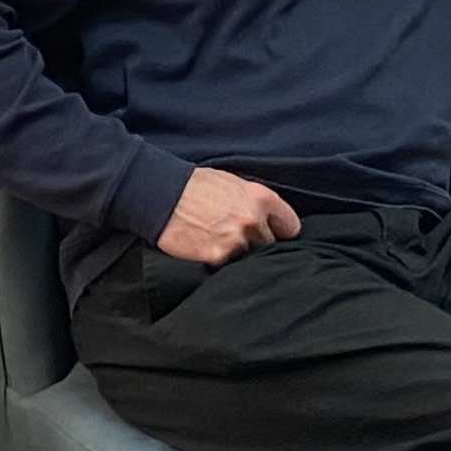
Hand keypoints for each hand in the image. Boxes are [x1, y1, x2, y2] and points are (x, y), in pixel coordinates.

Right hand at [157, 167, 300, 267]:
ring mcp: (236, 241)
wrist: (160, 196)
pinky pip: (229, 268)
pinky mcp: (218, 257)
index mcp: (260, 198)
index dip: (281, 232)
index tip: (274, 235)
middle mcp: (252, 220)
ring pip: (250, 259)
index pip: (291, 226)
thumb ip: (254, 201)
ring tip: (221, 244)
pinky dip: (221, 263)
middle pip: (271, 246)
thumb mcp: (232, 183)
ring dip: (240, 255)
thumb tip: (269, 220)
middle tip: (239, 239)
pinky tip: (208, 251)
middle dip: (258, 244)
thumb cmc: (194, 186)